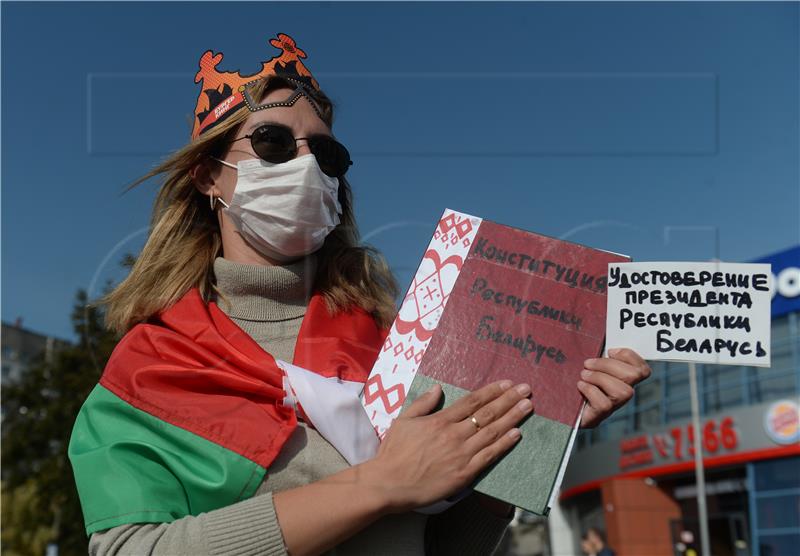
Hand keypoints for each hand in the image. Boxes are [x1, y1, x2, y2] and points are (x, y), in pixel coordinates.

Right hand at [363, 380, 532, 512]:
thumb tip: (438, 388)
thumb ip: (423, 403)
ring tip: (528, 406)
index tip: (506, 384)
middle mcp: (454, 434)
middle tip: (526, 389)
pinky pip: (489, 455)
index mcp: (440, 420)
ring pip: (493, 431)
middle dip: (509, 399)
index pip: (472, 401)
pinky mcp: (465, 473)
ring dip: (513, 417)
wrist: (389, 484)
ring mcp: (461, 453)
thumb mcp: (403, 421)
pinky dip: (504, 443)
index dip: (492, 391)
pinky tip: (517, 433)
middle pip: (487, 413)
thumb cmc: (393, 453)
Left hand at [578, 347, 650, 427]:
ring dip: (599, 378)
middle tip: (588, 363)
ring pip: (622, 391)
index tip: (610, 351)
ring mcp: (613, 406)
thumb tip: (604, 343)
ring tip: (583, 375)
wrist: (559, 403)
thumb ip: (598, 353)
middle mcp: (622, 393)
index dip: (630, 356)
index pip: (642, 370)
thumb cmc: (572, 378)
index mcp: (622, 378)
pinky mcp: (600, 415)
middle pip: (634, 376)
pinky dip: (590, 390)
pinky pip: (605, 403)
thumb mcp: (586, 363)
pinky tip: (580, 386)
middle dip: (609, 365)